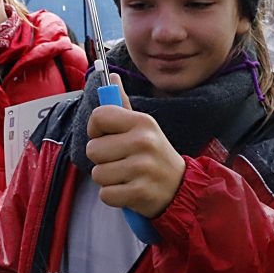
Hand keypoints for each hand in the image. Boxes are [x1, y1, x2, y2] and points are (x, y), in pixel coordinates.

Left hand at [86, 75, 185, 218]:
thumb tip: (111, 76)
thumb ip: (122, 104)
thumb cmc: (154, 154)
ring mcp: (142, 168)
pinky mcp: (140, 192)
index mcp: (142, 122)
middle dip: (102, 159)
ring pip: (97, 173)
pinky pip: (105, 194)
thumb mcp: (143, 127)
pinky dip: (113, 196)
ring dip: (107, 179)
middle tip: (121, 161)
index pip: (98, 116)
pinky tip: (128, 189)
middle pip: (93, 149)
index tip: (105, 136)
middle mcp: (143, 142)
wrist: (180, 186)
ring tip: (126, 176)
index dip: (95, 129)